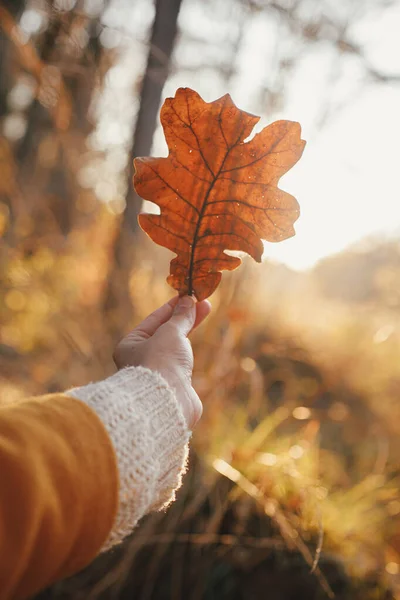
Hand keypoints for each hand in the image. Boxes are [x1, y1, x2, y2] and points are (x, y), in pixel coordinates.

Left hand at [113, 296, 210, 428]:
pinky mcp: (172, 388)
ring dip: (186, 335)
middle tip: (204, 304)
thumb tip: (189, 301)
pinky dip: (189, 356)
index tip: (190, 296)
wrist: (166, 401)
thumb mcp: (171, 332)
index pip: (154, 320)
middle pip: (165, 334)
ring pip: (174, 350)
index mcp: (130, 345)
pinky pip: (181, 367)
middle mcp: (140, 360)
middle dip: (184, 319)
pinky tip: (195, 353)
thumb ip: (181, 317)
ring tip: (202, 314)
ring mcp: (157, 375)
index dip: (173, 307)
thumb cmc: (160, 363)